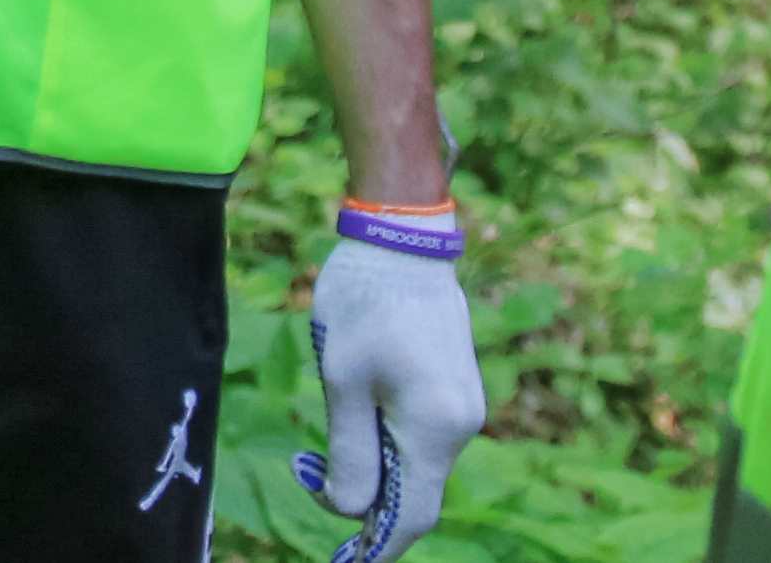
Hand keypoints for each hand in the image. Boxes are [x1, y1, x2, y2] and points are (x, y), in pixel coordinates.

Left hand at [293, 226, 485, 562]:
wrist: (401, 239)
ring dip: (373, 471)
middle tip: (307, 483)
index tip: (344, 559)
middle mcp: (461, 423)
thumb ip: (349, 453)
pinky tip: (350, 425)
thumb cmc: (363, 303)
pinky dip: (387, 446)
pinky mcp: (454, 387)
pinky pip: (422, 437)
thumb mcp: (342, 381)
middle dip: (367, 505)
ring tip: (313, 452)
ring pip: (417, 465)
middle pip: (417, 494)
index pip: (413, 514)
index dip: (377, 545)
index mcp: (435, 427)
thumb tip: (352, 511)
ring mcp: (463, 405)